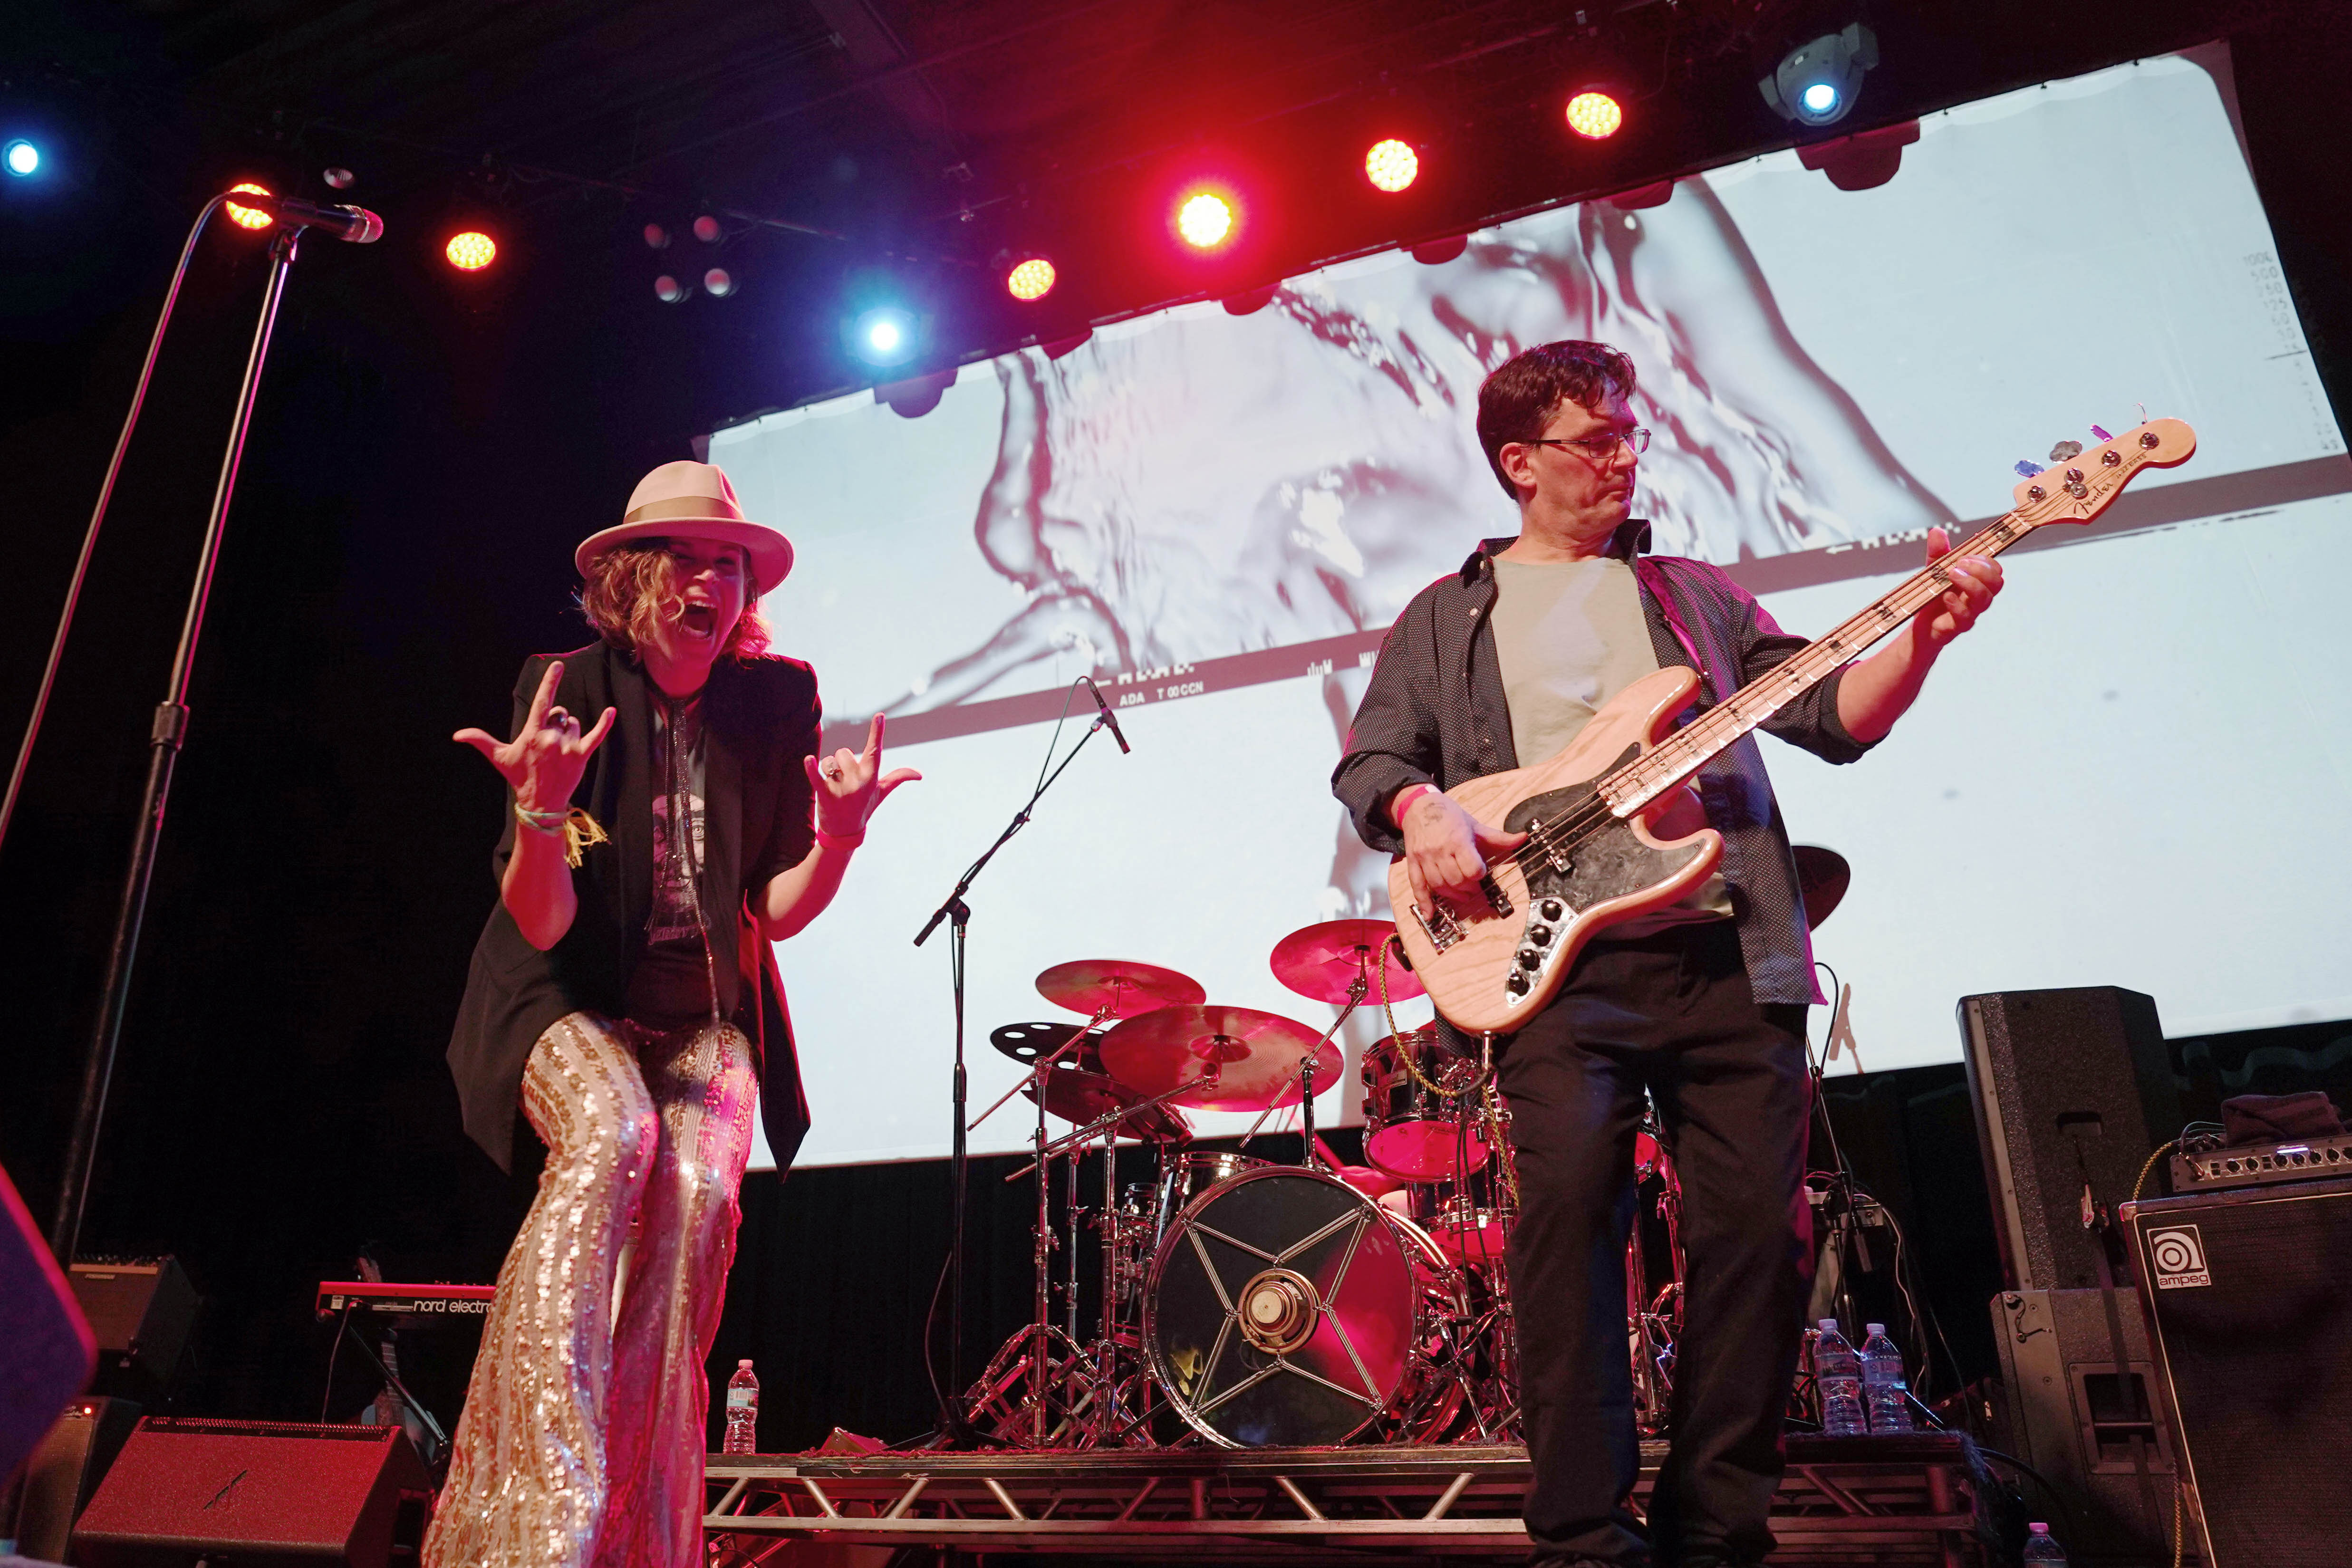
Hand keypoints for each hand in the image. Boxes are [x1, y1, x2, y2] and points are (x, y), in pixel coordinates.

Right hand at [454, 660, 615, 811]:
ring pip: (573, 724)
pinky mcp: (581, 756)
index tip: (558, 665)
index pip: (543, 701)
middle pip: (560, 715)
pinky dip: (604, 723)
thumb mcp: (499, 757)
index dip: (550, 682)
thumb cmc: (519, 777)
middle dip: (556, 723)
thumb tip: (457, 735)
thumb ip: (481, 741)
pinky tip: (611, 711)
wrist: (540, 803)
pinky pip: (596, 735)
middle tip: (548, 744)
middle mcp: (550, 737)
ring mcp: (567, 747)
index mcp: (532, 733)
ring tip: (559, 751)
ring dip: (569, 732)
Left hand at [806, 713, 921, 837]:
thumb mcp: (881, 792)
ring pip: (830, 761)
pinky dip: (811, 768)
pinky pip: (816, 776)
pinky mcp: (824, 794)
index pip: (875, 751)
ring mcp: (841, 789)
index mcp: (871, 778)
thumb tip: (920, 775)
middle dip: (841, 762)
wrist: (844, 832)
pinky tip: (808, 760)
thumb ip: (898, 778)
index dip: (877, 732)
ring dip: (828, 769)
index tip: (879, 716)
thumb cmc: (863, 807)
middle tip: (844, 780)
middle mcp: (858, 782)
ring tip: (833, 785)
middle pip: (843, 753)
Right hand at [1398, 788, 1525, 913]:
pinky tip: (1430, 913)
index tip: (1481, 872)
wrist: (1420, 806)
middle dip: (1468, 888)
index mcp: (1458, 840)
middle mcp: (1440, 850)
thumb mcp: (1475, 825)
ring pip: (1439, 885)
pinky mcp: (1413, 862)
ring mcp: (1424, 858)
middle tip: (1474, 887)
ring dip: (1452, 895)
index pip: (1472, 869)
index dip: (1479, 874)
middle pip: (1456, 880)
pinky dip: (1424, 901)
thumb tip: (1523, 838)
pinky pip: (1417, 885)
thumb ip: (1499, 837)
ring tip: (1462, 895)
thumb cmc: (1449, 816)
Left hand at [1914, 527, 2002, 647]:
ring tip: (1951, 575)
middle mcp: (1978, 597)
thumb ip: (1937, 552)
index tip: (1964, 557)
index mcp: (1977, 581)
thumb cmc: (1932, 596)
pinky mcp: (1957, 626)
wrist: (1919, 625)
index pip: (1995, 570)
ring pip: (1984, 600)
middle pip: (1997, 583)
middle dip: (1981, 570)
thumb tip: (1937, 531)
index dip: (1985, 561)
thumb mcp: (1932, 570)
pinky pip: (1966, 617)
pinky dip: (1956, 604)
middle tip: (1958, 565)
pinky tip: (1945, 596)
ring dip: (1970, 584)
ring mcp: (1970, 612)